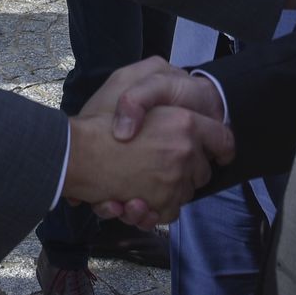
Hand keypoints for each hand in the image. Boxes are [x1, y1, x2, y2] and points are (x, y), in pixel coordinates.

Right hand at [79, 57, 226, 226]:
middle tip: (163, 165)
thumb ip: (156, 90)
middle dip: (188, 171)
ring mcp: (174, 181)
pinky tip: (136, 202)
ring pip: (185, 193)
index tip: (217, 153)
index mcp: (184, 122)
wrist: (73, 154)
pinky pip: (169, 212)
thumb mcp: (127, 83)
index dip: (220, 147)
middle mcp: (184, 152)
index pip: (222, 139)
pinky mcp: (161, 204)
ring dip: (169, 193)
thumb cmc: (99, 118)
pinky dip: (157, 212)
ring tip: (144, 185)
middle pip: (203, 170)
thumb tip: (178, 101)